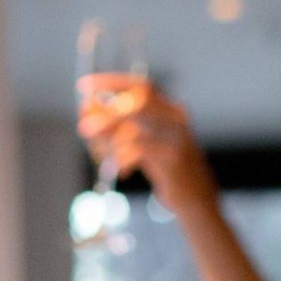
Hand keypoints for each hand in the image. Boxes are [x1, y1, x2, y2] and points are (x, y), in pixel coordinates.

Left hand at [76, 81, 216, 215]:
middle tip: (84, 128)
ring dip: (110, 142)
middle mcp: (176, 117)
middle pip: (137, 103)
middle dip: (106, 114)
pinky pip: (140, 152)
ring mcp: (178, 138)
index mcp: (170, 109)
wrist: (197, 197)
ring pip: (136, 128)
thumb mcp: (144, 144)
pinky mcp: (174, 160)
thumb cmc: (166, 169)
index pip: (140, 86)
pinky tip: (121, 171)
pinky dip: (123, 160)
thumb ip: (121, 130)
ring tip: (100, 155)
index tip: (83, 86)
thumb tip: (86, 117)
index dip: (110, 83)